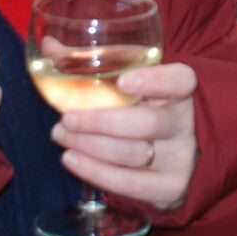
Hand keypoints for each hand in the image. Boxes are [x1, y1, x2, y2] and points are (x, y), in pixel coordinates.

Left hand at [53, 62, 198, 210]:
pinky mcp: (169, 188)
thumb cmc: (145, 106)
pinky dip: (95, 172)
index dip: (153, 81)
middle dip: (99, 122)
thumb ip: (95, 61)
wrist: (176, 150)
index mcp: (182, 91)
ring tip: (60, 136)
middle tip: (66, 119)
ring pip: (132, 154)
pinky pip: (129, 184)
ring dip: (90, 146)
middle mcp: (186, 124)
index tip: (122, 81)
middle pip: (146, 123)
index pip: (179, 81)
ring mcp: (180, 158)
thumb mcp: (131, 80)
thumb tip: (50, 47)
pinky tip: (72, 159)